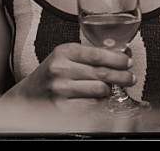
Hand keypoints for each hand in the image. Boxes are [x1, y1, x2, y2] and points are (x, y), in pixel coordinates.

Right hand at [7, 43, 135, 103]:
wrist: (29, 95)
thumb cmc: (52, 75)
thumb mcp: (65, 57)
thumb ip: (89, 56)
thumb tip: (121, 56)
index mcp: (63, 52)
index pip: (97, 54)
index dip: (117, 59)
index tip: (127, 62)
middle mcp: (60, 69)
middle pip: (102, 73)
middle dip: (122, 77)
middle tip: (130, 78)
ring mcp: (61, 89)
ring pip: (100, 90)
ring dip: (109, 91)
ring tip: (109, 90)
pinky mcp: (63, 107)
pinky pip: (93, 106)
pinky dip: (99, 103)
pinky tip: (97, 100)